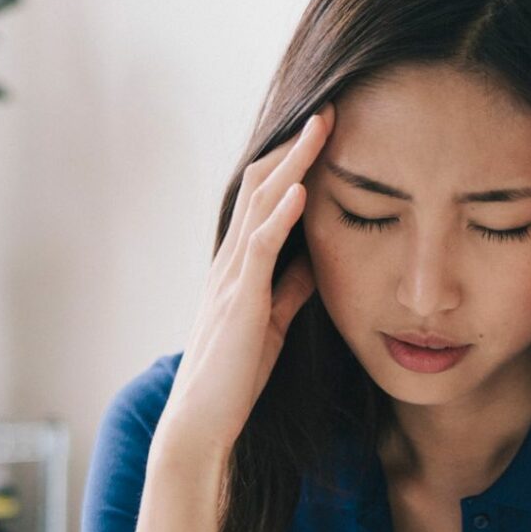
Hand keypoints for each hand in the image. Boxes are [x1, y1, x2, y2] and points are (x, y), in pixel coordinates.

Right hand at [155, 102, 334, 462]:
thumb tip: (315, 261)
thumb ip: (290, 289)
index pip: (262, 198)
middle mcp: (230, 261)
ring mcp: (232, 278)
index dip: (291, 162)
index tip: (324, 132)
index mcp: (238, 265)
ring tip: (322, 128)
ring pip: (259, 205)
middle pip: (259, 185)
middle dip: (295, 146)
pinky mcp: (241, 302)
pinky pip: (261, 249)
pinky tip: (302, 190)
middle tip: (329, 110)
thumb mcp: (272, 323)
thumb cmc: (235, 377)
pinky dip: (281, 216)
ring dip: (293, 164)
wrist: (201, 421)